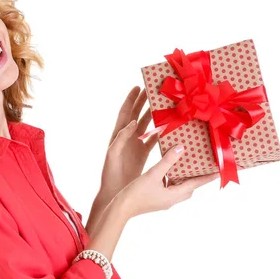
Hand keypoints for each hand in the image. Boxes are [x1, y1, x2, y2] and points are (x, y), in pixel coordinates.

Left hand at [99, 86, 160, 200]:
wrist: (113, 191)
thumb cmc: (110, 173)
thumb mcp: (113, 153)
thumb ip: (121, 137)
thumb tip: (132, 121)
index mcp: (118, 135)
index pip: (126, 113)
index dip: (131, 99)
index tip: (138, 86)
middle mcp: (127, 138)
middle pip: (137, 115)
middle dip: (143, 102)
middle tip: (153, 90)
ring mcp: (135, 145)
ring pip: (146, 126)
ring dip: (153, 115)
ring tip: (163, 104)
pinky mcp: (142, 154)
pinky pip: (152, 140)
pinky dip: (159, 133)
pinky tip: (169, 128)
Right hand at [116, 144, 220, 218]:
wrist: (120, 209)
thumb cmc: (136, 193)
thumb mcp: (152, 174)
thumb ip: (167, 161)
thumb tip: (181, 148)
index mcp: (173, 196)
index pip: (195, 184)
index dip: (207, 177)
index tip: (219, 171)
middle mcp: (171, 200)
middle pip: (189, 188)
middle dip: (197, 178)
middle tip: (203, 166)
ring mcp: (163, 201)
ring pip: (179, 188)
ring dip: (184, 178)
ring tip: (187, 166)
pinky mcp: (156, 199)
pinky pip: (170, 188)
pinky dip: (172, 180)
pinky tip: (167, 171)